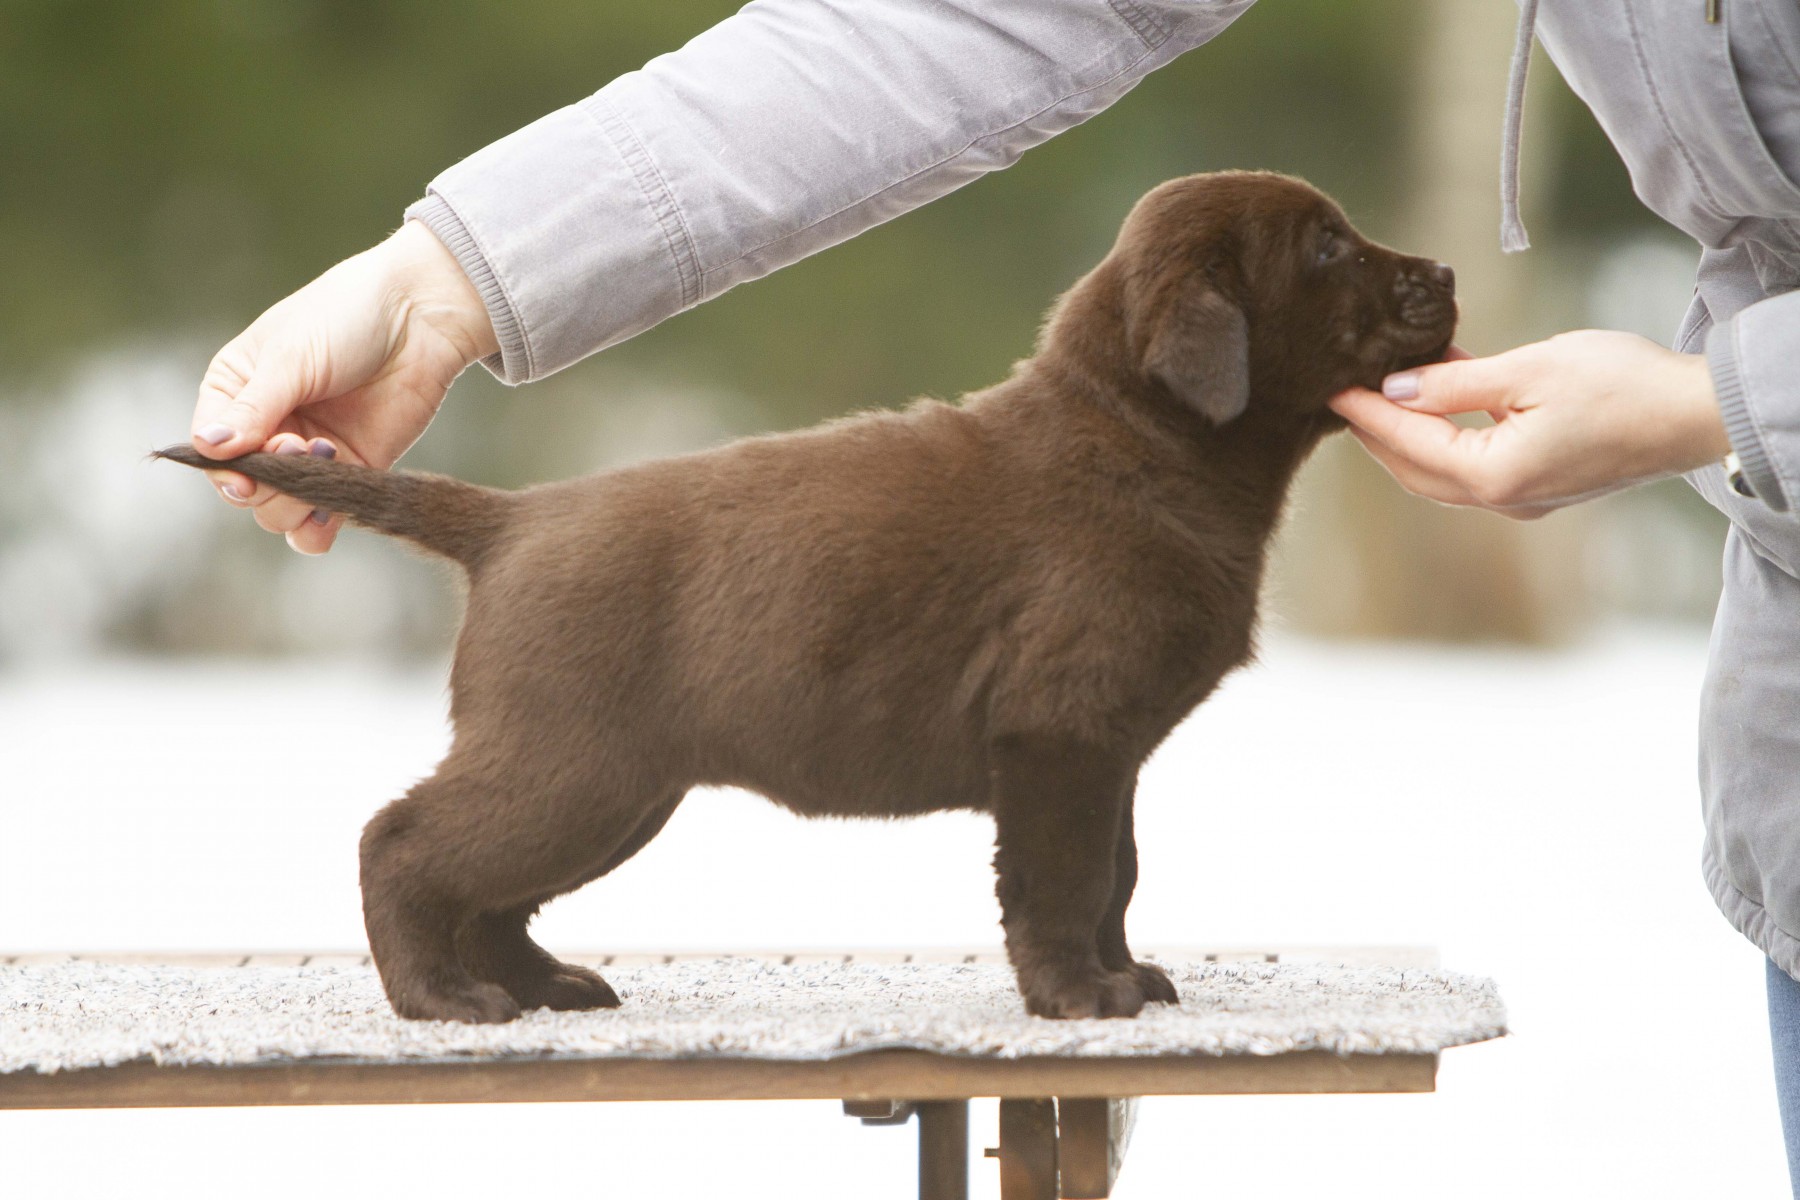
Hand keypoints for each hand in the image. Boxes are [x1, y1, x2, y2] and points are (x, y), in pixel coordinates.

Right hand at [189, 220, 498, 552]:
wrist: (419, 317)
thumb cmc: (345, 317)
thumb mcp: (290, 357)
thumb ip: (253, 407)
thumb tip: (207, 448)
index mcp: (235, 393)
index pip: (210, 449)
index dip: (224, 470)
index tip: (246, 475)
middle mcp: (266, 428)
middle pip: (245, 490)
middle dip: (268, 482)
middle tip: (298, 447)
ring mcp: (309, 453)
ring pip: (280, 512)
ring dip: (296, 502)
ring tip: (326, 457)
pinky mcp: (352, 469)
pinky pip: (323, 518)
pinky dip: (320, 526)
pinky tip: (331, 511)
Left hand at [1329, 331, 1731, 519]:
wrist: (1697, 414)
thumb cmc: (1623, 385)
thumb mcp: (1529, 370)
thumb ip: (1455, 384)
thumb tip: (1398, 387)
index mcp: (1494, 476)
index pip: (1407, 443)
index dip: (1365, 413)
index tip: (1330, 388)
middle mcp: (1502, 500)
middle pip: (1412, 469)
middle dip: (1375, 432)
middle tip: (1342, 392)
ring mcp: (1521, 499)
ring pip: (1440, 472)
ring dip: (1409, 434)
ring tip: (1381, 390)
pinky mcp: (1539, 486)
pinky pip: (1473, 464)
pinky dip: (1446, 435)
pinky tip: (1438, 394)